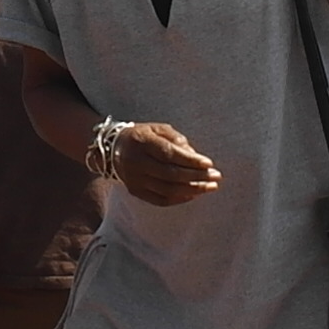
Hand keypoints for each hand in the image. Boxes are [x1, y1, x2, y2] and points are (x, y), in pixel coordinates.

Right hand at [101, 120, 220, 204]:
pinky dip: (179, 199)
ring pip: (167, 190)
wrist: (112, 149)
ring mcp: (135, 179)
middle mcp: (136, 162)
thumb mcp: (157, 129)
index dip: (190, 161)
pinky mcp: (135, 191)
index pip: (169, 154)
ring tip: (210, 187)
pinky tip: (194, 194)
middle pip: (170, 174)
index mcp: (142, 142)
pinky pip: (160, 200)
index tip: (209, 164)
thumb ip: (176, 139)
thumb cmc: (142, 136)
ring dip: (192, 190)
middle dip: (196, 177)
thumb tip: (194, 157)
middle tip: (216, 177)